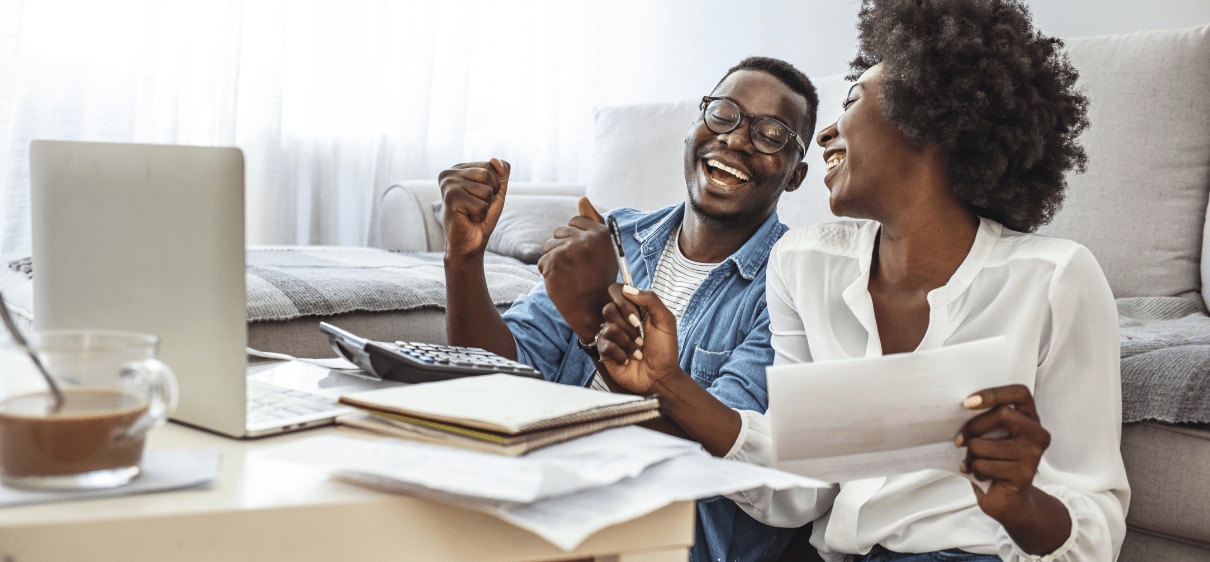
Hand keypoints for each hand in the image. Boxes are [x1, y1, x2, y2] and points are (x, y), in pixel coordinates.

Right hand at [437, 158, 509, 258]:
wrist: (469, 243)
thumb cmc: (481, 217)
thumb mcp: (496, 191)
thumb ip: (501, 173)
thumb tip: (494, 160)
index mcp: (459, 168)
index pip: (491, 165)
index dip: (494, 185)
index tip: (479, 197)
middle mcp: (449, 173)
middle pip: (489, 175)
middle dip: (490, 195)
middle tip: (476, 206)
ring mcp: (448, 185)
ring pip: (486, 190)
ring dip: (485, 206)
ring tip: (471, 213)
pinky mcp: (450, 198)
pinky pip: (482, 205)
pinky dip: (480, 216)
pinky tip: (467, 219)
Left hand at [536, 197, 616, 340]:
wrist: (593, 310)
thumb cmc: (598, 279)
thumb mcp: (603, 249)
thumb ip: (593, 221)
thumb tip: (582, 198)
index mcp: (601, 233)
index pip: (576, 221)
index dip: (575, 238)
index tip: (582, 255)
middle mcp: (586, 239)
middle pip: (560, 231)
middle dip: (563, 248)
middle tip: (577, 268)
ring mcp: (569, 250)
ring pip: (549, 246)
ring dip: (554, 260)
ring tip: (570, 275)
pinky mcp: (554, 262)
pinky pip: (542, 261)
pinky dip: (548, 273)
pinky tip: (562, 283)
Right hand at [596, 284, 678, 394]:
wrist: (661, 377)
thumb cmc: (665, 350)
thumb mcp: (666, 321)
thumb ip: (651, 300)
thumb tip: (627, 289)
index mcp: (634, 309)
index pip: (616, 291)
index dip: (623, 302)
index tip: (637, 317)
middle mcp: (620, 320)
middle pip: (608, 308)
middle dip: (628, 326)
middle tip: (641, 337)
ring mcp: (611, 335)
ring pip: (607, 327)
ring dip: (628, 342)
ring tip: (638, 351)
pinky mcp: (605, 351)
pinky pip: (605, 344)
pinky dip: (621, 353)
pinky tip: (628, 359)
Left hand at [955, 384, 1051, 522]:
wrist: (1008, 500)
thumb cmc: (995, 461)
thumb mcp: (992, 436)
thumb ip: (987, 420)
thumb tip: (960, 408)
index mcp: (1030, 418)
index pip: (1020, 393)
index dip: (994, 393)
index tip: (968, 402)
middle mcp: (1037, 433)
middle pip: (1002, 414)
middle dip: (973, 426)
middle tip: (959, 440)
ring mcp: (1033, 454)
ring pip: (985, 443)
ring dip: (971, 454)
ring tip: (973, 461)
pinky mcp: (1024, 474)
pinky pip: (986, 465)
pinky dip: (975, 470)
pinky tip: (981, 475)